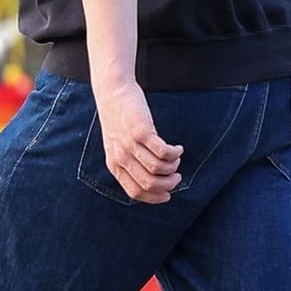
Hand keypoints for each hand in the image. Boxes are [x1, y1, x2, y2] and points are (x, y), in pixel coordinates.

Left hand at [93, 81, 181, 202]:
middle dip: (168, 185)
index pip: (135, 192)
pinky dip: (175, 153)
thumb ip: (130, 162)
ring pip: (158, 169)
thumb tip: (153, 179)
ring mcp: (130, 145)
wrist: (112, 93)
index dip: (155, 197)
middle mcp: (121, 158)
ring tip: (176, 159)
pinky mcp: (141, 131)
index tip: (168, 195)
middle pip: (149, 183)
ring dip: (173, 167)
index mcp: (114, 165)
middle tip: (177, 177)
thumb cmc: (119, 120)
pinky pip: (164, 151)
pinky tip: (178, 148)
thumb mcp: (118, 146)